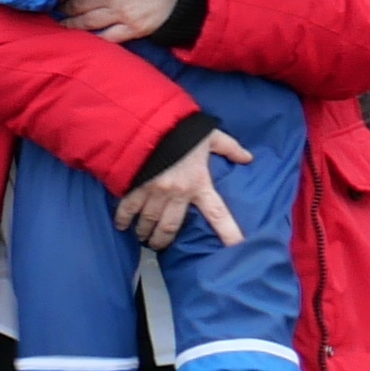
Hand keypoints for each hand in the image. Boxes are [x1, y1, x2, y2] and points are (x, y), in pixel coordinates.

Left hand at [58, 0, 181, 41]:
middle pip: (78, 4)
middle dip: (64, 8)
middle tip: (56, 11)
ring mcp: (121, 14)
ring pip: (87, 21)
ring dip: (72, 24)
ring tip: (63, 24)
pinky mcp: (133, 29)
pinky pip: (108, 37)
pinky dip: (95, 38)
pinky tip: (86, 38)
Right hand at [111, 132, 251, 251]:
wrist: (150, 122)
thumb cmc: (182, 131)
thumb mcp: (210, 136)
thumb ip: (230, 148)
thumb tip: (248, 158)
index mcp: (199, 184)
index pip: (218, 214)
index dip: (229, 232)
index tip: (237, 248)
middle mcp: (177, 194)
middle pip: (171, 226)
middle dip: (163, 240)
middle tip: (158, 246)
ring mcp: (153, 192)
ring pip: (149, 221)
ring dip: (145, 233)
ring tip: (143, 238)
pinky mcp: (134, 186)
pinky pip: (128, 209)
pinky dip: (123, 219)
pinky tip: (121, 226)